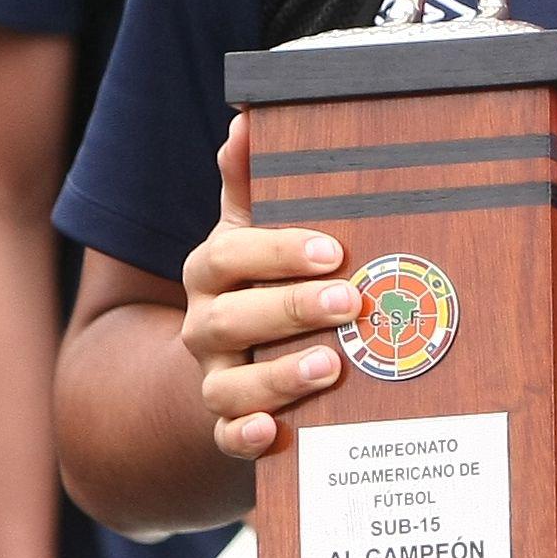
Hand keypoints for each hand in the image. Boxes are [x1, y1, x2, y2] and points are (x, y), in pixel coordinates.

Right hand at [180, 118, 361, 463]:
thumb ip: (250, 183)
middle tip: (351, 300)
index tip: (335, 249)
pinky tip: (273, 432)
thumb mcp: (254, 231)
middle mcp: (205, 325)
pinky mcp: (229, 426)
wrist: (234, 358)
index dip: (279, 251)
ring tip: (330, 366)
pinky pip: (226, 439)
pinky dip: (246, 437)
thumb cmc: (262, 282)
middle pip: (233, 319)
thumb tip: (246, 119)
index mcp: (213, 271)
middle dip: (292, 309)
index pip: (232, 255)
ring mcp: (214, 378)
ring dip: (278, 376)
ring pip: (230, 383)